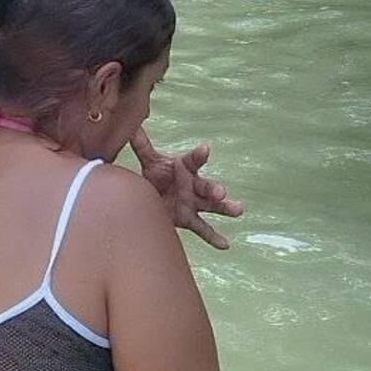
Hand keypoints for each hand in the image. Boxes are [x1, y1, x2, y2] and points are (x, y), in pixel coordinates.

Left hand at [132, 131, 244, 250]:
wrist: (152, 198)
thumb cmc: (156, 176)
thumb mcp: (150, 161)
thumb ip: (142, 145)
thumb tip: (132, 126)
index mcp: (185, 167)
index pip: (194, 160)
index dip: (199, 155)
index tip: (205, 149)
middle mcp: (194, 185)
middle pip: (207, 186)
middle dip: (214, 189)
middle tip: (221, 193)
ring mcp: (194, 203)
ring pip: (212, 206)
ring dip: (225, 208)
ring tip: (238, 210)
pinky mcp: (190, 219)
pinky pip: (203, 229)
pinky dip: (214, 238)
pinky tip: (225, 245)